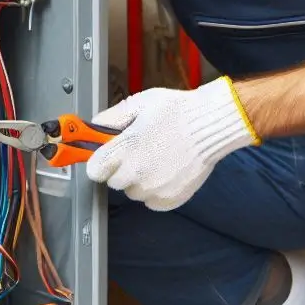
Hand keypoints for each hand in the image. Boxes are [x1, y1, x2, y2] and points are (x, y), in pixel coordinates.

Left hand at [85, 76, 260, 210]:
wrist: (211, 125)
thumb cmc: (178, 111)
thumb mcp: (139, 103)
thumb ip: (111, 117)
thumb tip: (94, 126)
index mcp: (125, 149)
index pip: (94, 169)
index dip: (100, 161)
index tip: (106, 156)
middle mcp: (137, 173)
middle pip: (114, 182)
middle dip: (121, 168)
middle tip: (139, 151)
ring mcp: (154, 189)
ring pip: (134, 192)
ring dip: (139, 180)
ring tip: (157, 159)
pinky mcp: (170, 199)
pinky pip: (152, 201)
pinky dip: (156, 191)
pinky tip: (167, 171)